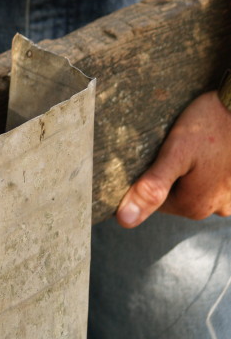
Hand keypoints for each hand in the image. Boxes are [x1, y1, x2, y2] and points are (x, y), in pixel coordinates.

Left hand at [116, 91, 230, 227]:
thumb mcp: (174, 153)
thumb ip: (151, 188)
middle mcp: (214, 209)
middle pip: (173, 194)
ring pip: (192, 186)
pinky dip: (205, 166)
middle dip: (167, 172)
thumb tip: (125, 220)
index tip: (152, 154)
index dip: (146, 176)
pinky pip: (212, 179)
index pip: (152, 200)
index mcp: (193, 206)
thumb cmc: (208, 125)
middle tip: (171, 145)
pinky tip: (205, 149)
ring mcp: (230, 197)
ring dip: (187, 169)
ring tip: (191, 144)